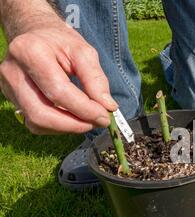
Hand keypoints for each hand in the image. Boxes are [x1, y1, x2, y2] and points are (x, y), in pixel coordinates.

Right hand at [0, 21, 116, 134]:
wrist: (34, 34)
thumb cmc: (60, 42)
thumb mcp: (84, 52)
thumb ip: (96, 79)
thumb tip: (107, 107)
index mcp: (30, 52)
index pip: (59, 92)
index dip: (84, 110)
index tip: (105, 117)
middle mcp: (13, 72)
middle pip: (42, 113)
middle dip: (74, 124)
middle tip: (97, 123)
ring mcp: (8, 88)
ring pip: (36, 123)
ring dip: (67, 128)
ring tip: (87, 120)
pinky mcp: (12, 99)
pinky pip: (34, 124)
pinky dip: (57, 127)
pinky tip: (72, 118)